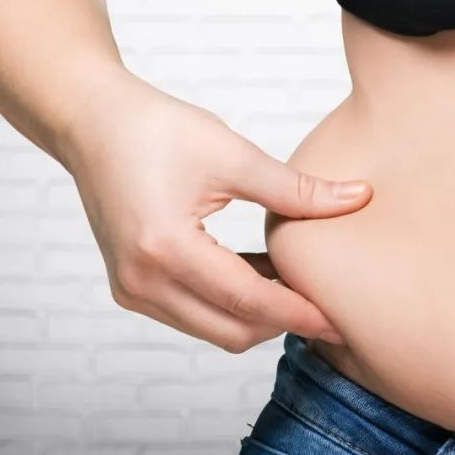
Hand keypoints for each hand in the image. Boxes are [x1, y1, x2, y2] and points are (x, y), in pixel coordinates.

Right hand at [58, 70, 372, 353]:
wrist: (93, 122)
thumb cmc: (157, 129)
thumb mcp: (232, 155)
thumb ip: (297, 189)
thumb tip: (361, 198)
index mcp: (165, 248)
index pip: (247, 300)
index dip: (299, 312)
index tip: (342, 319)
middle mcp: (142, 281)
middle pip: (231, 331)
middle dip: (283, 323)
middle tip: (330, 305)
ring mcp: (132, 289)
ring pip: (213, 329)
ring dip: (258, 315)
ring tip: (299, 283)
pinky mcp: (132, 287)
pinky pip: (194, 314)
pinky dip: (231, 304)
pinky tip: (263, 273)